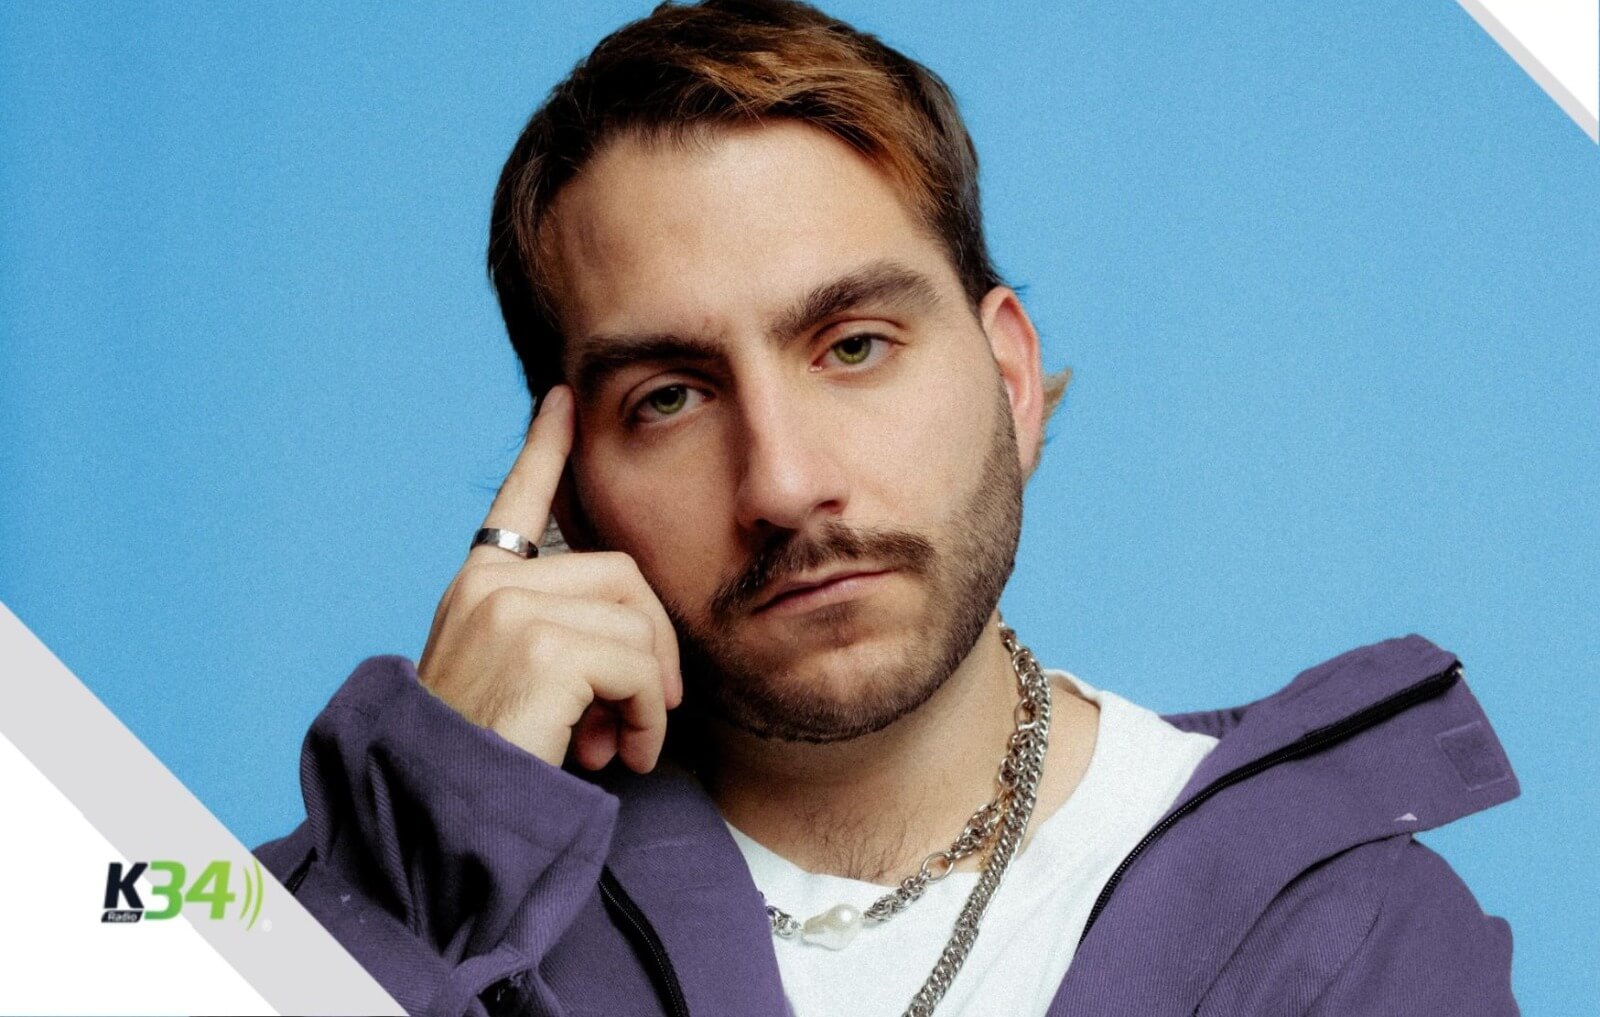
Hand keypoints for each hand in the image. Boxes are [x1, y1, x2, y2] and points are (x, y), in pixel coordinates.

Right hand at [416, 385, 683, 771]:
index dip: (544, 448)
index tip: (561, 399)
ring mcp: (510, 611)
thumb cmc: (483, 766)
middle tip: (645, 713)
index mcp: (476, 588)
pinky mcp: (540, 649)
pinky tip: (625, 754)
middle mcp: (487, 587)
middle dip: (653, 644)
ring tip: (625, 745)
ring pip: (637, 622)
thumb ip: (565, 646)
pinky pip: (636, 663)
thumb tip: (642, 664)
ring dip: (649, 695)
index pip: (515, 502)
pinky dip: (647, 717)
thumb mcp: (517, 688)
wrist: (440, 823)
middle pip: (622, 573)